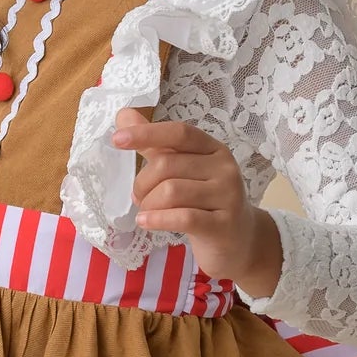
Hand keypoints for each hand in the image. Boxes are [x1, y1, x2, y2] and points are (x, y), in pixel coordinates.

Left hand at [111, 106, 282, 293]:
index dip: (147, 133)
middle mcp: (224, 168)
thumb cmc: (205, 203)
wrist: (239, 241)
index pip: (179, 133)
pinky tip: (145, 222)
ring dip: (148, 203)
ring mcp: (227, 196)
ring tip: (146, 211)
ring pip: (171, 191)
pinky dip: (157, 219)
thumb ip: (155, 145)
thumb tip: (124, 116)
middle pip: (168, 165)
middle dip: (142, 182)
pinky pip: (183, 217)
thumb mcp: (183, 171)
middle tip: (138, 197)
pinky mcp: (223, 225)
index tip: (117, 139)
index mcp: (213, 149)